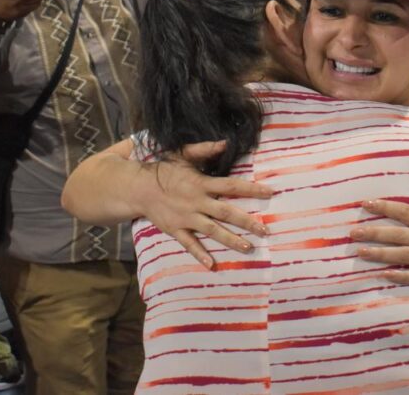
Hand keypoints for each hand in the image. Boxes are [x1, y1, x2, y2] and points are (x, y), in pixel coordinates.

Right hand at [140, 141, 272, 269]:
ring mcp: (186, 217)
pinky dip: (200, 254)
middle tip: (265, 230)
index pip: (232, 186)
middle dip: (246, 221)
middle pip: (226, 212)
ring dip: (231, 240)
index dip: (252, 189)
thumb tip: (226, 142)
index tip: (270, 193)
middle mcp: (197, 202)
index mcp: (201, 183)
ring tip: (249, 248)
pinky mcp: (176, 229)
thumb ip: (205, 149)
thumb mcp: (183, 154)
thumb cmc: (164, 169)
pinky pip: (189, 243)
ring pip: (212, 230)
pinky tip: (212, 265)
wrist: (138, 188)